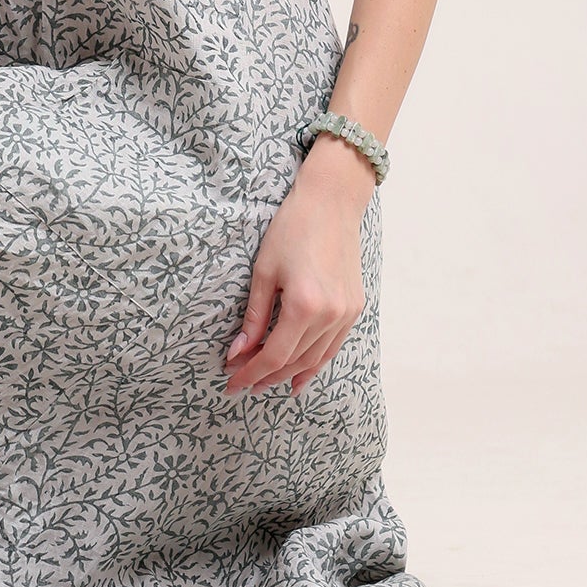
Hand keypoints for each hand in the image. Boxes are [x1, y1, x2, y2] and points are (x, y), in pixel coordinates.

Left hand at [222, 141, 372, 397]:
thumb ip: (254, 316)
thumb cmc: (291, 229)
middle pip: (294, 361)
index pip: (274, 355)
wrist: (331, 203)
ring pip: (315, 358)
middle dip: (265, 376)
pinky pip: (332, 347)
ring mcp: (347, 314)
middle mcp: (331, 315)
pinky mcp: (354, 308)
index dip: (251, 372)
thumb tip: (238, 352)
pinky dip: (315, 363)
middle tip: (242, 383)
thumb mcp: (264, 271)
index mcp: (305, 306)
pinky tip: (300, 375)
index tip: (231, 382)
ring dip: (289, 374)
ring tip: (265, 383)